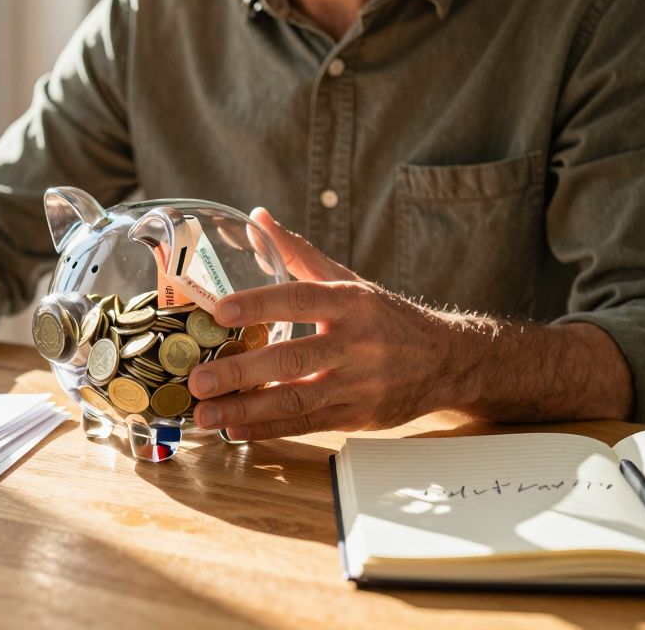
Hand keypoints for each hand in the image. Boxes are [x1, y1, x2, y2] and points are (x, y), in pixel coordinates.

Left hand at [189, 208, 475, 439]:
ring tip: (205, 412)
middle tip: (198, 378)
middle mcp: (356, 343)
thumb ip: (299, 254)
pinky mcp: (358, 416)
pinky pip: (308, 424)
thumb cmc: (386, 317)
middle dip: (242, 370)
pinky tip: (235, 428)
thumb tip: (258, 217)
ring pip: (297, 399)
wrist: (446, 360)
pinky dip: (269, 428)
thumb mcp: (348, 280)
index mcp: (351, 302)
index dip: (260, 304)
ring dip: (247, 408)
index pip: (300, 299)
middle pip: (293, 358)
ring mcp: (358, 384)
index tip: (220, 311)